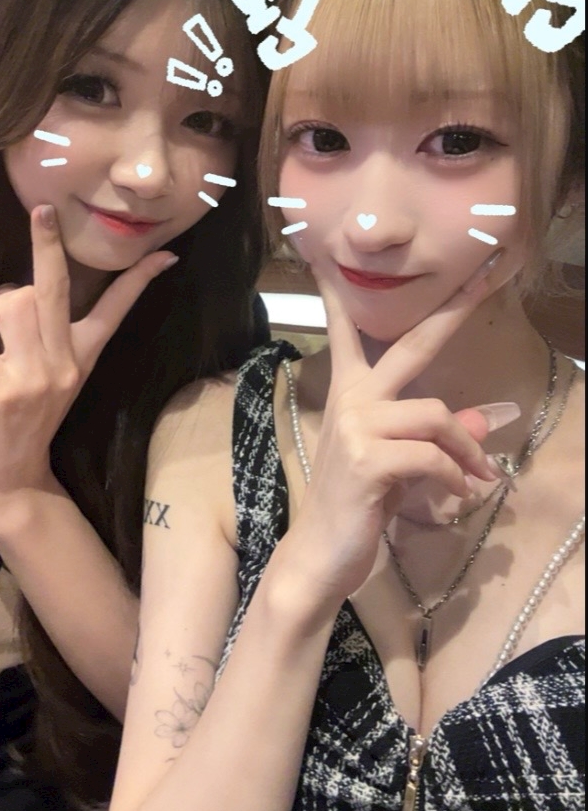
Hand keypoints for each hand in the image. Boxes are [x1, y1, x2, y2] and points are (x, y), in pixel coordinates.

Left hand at [0, 205, 178, 503]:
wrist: (9, 481)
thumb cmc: (22, 423)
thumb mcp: (48, 380)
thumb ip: (40, 338)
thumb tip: (11, 296)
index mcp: (80, 358)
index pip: (117, 311)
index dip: (139, 280)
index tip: (165, 253)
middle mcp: (62, 364)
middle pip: (56, 290)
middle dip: (48, 246)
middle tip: (43, 210)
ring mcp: (32, 378)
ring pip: (14, 305)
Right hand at [284, 253, 507, 607]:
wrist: (320, 553)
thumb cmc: (357, 503)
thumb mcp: (401, 463)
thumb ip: (438, 436)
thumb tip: (489, 417)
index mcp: (352, 391)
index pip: (349, 331)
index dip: (345, 295)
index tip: (334, 257)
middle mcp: (352, 398)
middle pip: (412, 344)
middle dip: (453, 310)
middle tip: (488, 276)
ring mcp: (357, 425)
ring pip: (436, 414)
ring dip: (468, 449)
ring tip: (481, 476)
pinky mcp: (368, 459)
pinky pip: (431, 456)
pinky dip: (454, 476)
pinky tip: (461, 494)